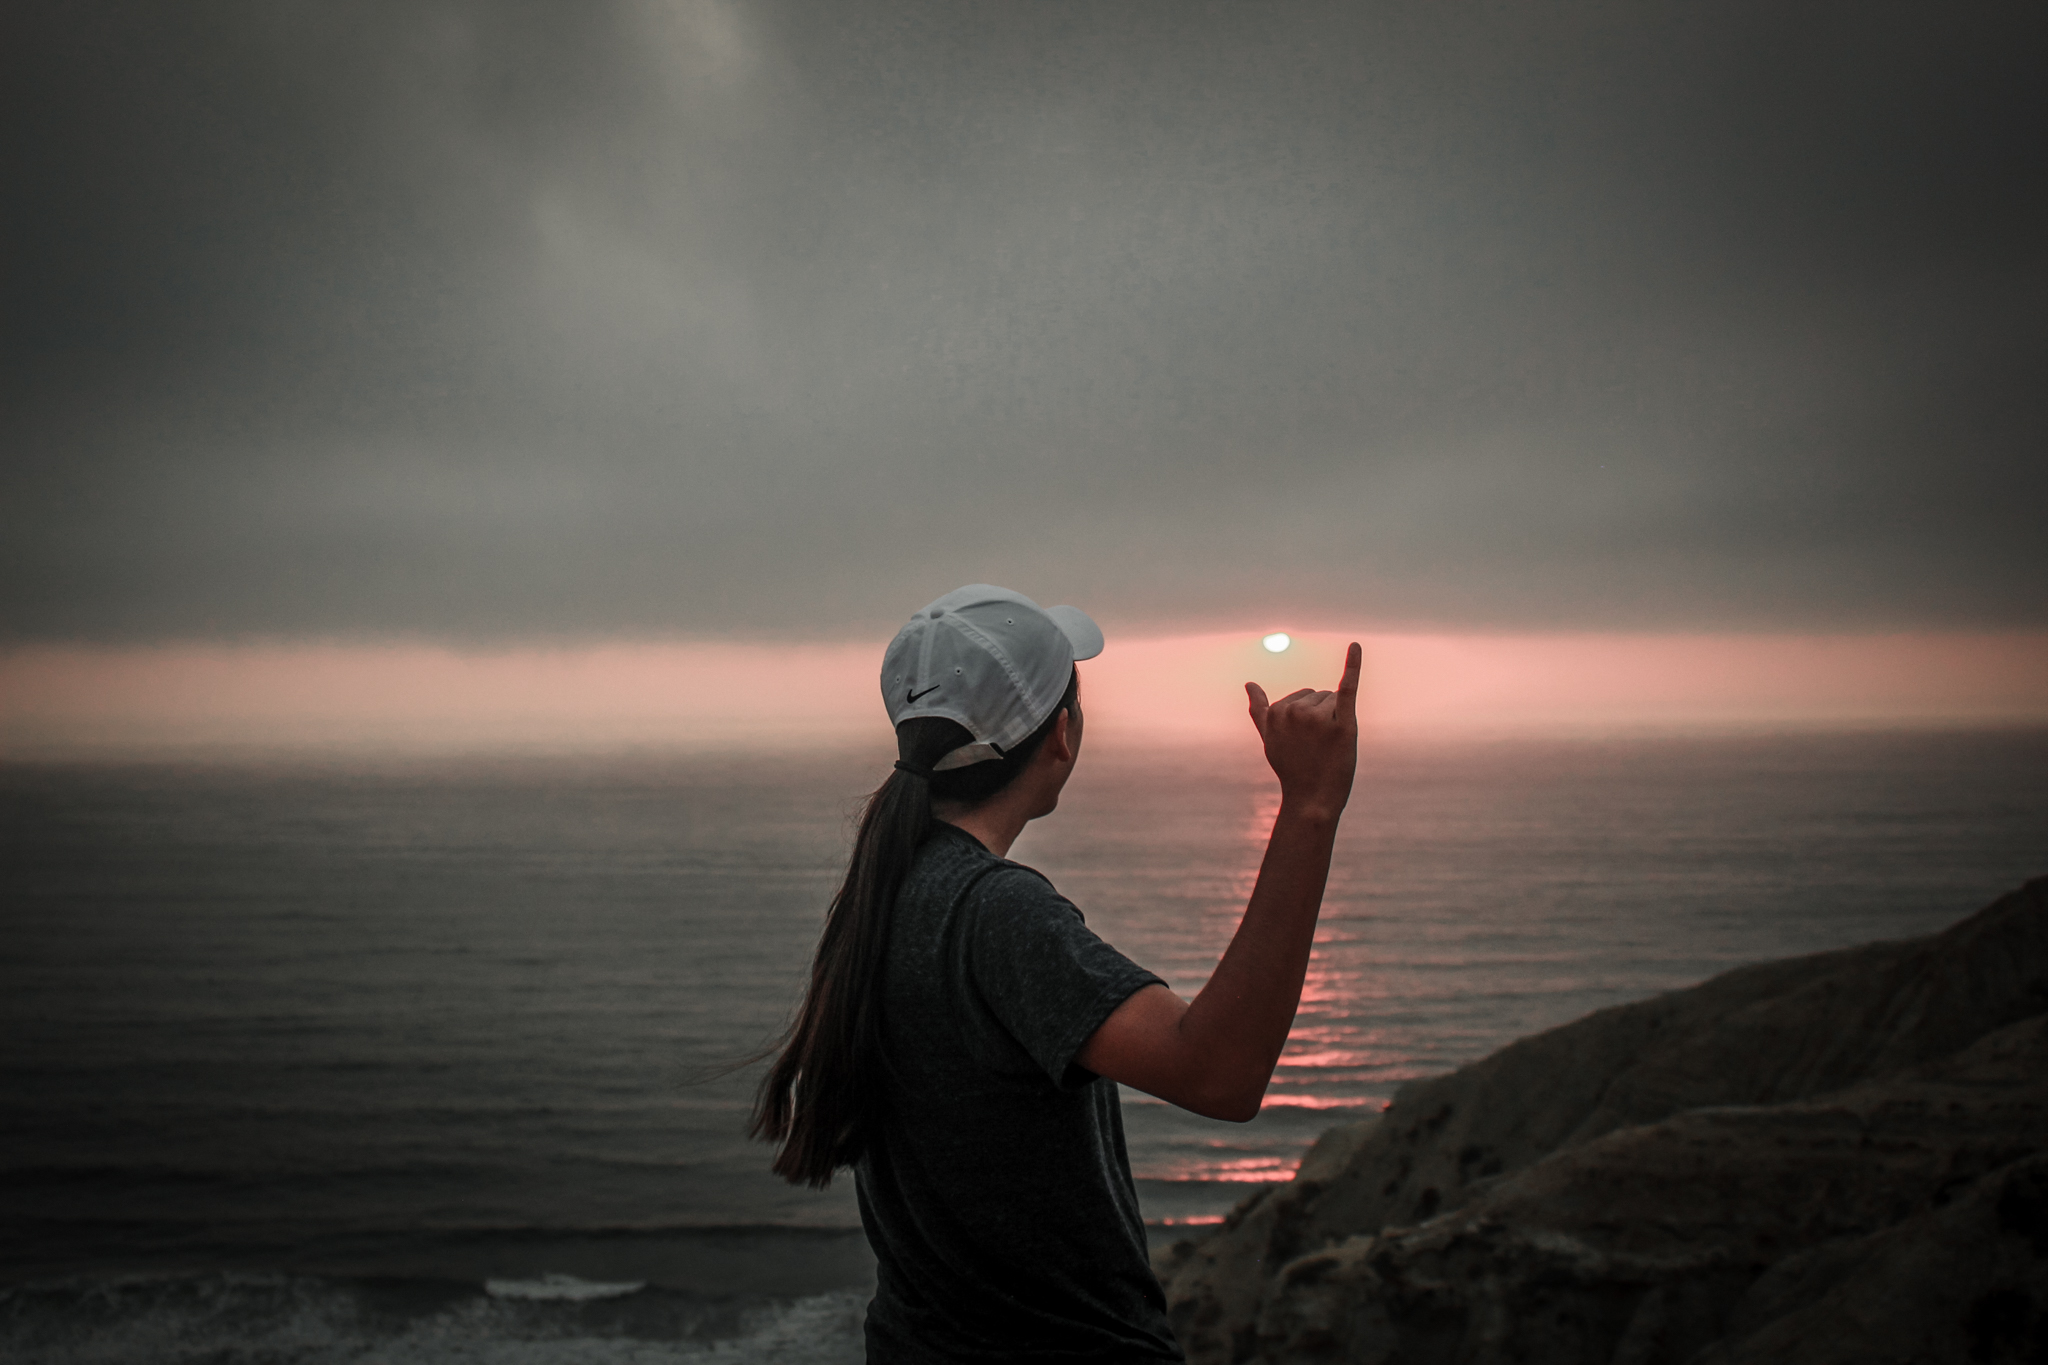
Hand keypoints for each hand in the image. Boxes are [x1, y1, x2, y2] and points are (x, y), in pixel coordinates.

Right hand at [1246, 642, 1359, 820]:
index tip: (1302, 745)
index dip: (1307, 721)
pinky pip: (1348, 687)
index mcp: (1277, 711)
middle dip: (1323, 718)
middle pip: (1320, 696)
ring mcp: (1319, 717)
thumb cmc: (1292, 769)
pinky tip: (1354, 645)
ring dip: (1337, 722)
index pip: (1303, 697)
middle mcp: (1295, 711)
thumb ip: (1258, 710)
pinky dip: (1353, 665)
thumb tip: (1249, 683)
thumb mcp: (1269, 739)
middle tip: (1317, 748)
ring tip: (1328, 747)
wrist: (1312, 800)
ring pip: (1335, 701)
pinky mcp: (1343, 723)